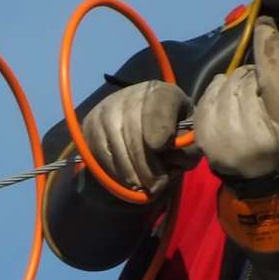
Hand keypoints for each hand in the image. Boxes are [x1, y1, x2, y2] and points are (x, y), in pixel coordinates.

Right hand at [80, 80, 197, 195]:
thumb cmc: (171, 132)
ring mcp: (106, 108)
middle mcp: (131, 94)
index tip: (162, 147)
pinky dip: (115, 172)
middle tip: (157, 186)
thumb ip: (188, 146)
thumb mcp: (188, 135)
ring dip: (131, 172)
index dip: (159, 126)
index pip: (159, 104)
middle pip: (134, 132)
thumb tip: (171, 158)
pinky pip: (101, 153)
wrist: (142, 123)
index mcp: (161, 92)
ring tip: (143, 187)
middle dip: (146, 165)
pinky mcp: (90, 125)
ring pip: (116, 145)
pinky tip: (128, 180)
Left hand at [193, 16, 278, 180]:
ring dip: (238, 82)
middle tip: (261, 90)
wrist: (258, 173)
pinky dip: (221, 88)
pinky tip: (229, 103)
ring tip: (246, 100)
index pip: (273, 81)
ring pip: (229, 81)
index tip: (266, 24)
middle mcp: (251, 132)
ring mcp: (223, 135)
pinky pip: (212, 88)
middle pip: (248, 78)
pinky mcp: (203, 132)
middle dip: (255, 75)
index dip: (269, 51)